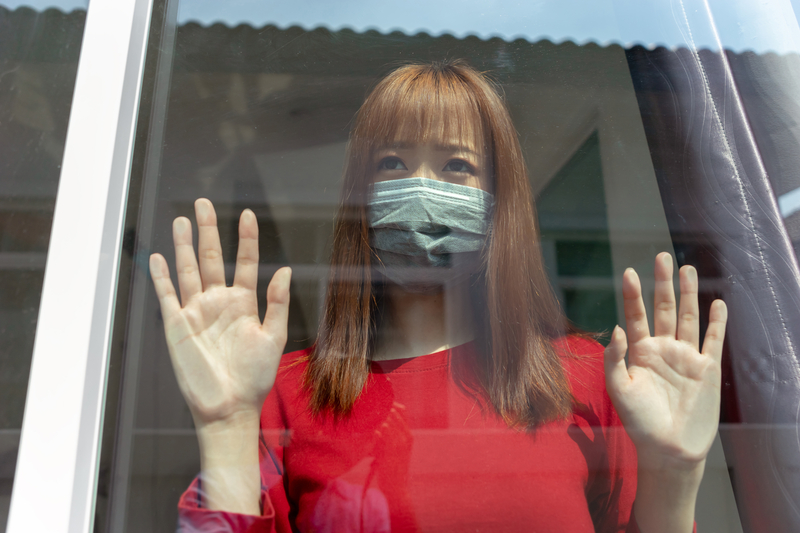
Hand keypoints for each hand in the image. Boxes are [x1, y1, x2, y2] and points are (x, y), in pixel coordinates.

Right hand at [149, 198, 290, 428]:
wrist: (228, 407)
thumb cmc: (254, 377)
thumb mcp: (273, 338)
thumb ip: (277, 303)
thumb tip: (285, 270)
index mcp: (243, 303)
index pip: (245, 262)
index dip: (246, 238)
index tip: (248, 214)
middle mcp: (218, 302)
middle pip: (211, 258)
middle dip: (208, 231)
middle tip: (203, 203)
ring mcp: (196, 311)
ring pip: (188, 270)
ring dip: (184, 246)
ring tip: (182, 221)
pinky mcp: (177, 325)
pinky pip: (168, 295)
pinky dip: (162, 276)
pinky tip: (159, 256)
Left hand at [604, 252, 727, 469]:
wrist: (668, 449)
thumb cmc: (638, 422)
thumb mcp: (619, 390)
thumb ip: (614, 358)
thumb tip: (616, 327)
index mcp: (639, 352)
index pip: (635, 316)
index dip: (633, 295)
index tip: (629, 272)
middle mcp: (663, 349)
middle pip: (664, 309)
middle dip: (663, 284)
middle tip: (662, 256)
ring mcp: (686, 357)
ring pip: (689, 318)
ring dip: (689, 294)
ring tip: (687, 269)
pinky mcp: (707, 369)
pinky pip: (712, 340)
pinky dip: (716, 322)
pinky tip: (717, 302)